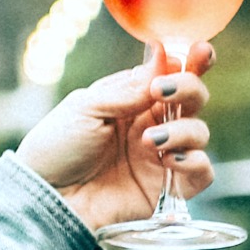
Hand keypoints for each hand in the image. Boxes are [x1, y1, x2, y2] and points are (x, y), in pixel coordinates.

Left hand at [17, 41, 214, 234]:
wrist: (47, 199)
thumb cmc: (56, 149)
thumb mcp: (85, 108)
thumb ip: (127, 89)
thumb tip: (164, 59)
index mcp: (132, 100)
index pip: (170, 74)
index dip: (190, 60)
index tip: (198, 50)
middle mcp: (152, 124)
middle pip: (193, 98)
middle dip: (189, 88)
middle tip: (163, 92)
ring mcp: (161, 155)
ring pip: (199, 133)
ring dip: (182, 130)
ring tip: (149, 139)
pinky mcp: (168, 188)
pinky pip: (202, 172)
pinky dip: (194, 162)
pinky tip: (167, 159)